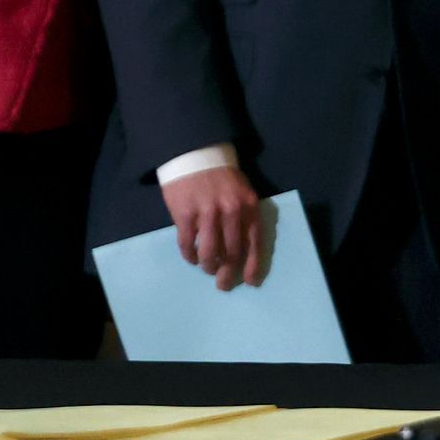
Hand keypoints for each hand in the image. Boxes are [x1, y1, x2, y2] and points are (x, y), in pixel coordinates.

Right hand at [161, 166, 268, 289]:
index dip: (253, 265)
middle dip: (228, 272)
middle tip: (223, 284)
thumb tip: (245, 251)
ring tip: (208, 269)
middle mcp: (231, 211)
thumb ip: (246, 217)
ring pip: (209, 253)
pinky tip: (191, 258)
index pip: (254, 242)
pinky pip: (188, 244)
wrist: (196, 155)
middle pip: (231, 252)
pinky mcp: (185, 215)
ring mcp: (207, 213)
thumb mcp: (242, 193)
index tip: (251, 282)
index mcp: (249, 205)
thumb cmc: (222, 178)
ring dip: (209, 266)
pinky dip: (190, 256)